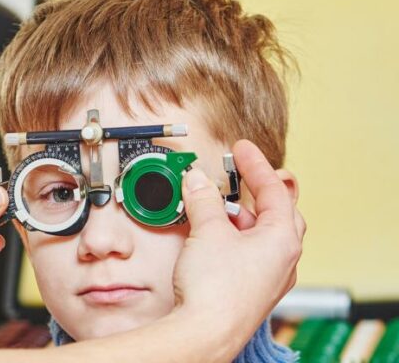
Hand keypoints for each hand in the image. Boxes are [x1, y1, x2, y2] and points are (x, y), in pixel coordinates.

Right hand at [173, 140, 304, 349]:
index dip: (255, 165)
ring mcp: (269, 276)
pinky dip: (234, 237)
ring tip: (213, 206)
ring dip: (239, 216)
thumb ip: (203, 200)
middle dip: (256, 191)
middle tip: (239, 175)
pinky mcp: (252, 289)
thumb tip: (197, 181)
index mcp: (282, 238)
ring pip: (261, 234)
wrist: (205, 332)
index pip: (274, 190)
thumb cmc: (217, 289)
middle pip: (276, 212)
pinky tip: (213, 237)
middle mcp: (283, 258)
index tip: (241, 149)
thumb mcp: (207, 230)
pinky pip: (250, 253)